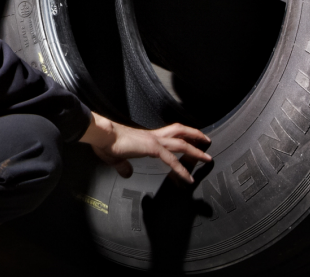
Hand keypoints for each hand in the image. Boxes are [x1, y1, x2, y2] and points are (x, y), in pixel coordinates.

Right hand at [79, 112, 212, 184]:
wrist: (102, 135)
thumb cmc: (106, 143)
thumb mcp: (116, 157)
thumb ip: (123, 166)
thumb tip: (127, 173)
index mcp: (146, 137)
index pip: (169, 134)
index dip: (181, 136)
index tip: (191, 140)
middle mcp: (153, 136)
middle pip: (180, 131)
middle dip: (194, 135)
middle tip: (206, 140)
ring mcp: (154, 141)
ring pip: (181, 143)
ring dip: (196, 150)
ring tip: (207, 158)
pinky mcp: (152, 148)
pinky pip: (171, 159)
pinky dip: (182, 169)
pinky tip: (189, 178)